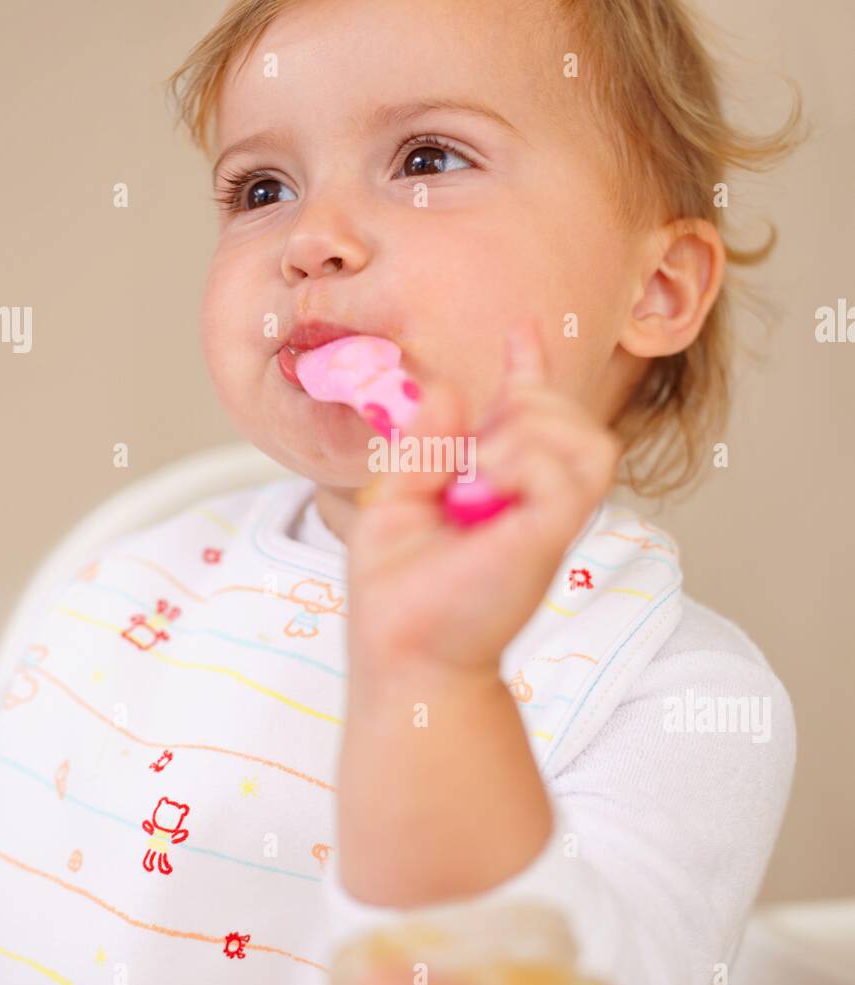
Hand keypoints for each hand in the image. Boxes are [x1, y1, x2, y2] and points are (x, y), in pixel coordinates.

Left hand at [347, 316, 620, 674]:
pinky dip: (528, 462)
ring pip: (589, 437)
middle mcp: (536, 497)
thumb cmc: (399, 592)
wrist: (402, 654)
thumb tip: (447, 387)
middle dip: (527, 402)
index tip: (525, 330)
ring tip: (481, 471)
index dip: (531, 366)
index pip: (530, 413)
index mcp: (499, 483)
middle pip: (569, 415)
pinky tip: (486, 487)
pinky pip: (570, 473)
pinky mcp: (551, 538)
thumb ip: (423, 444)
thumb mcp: (394, 499)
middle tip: (469, 454)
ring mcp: (551, 518)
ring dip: (531, 434)